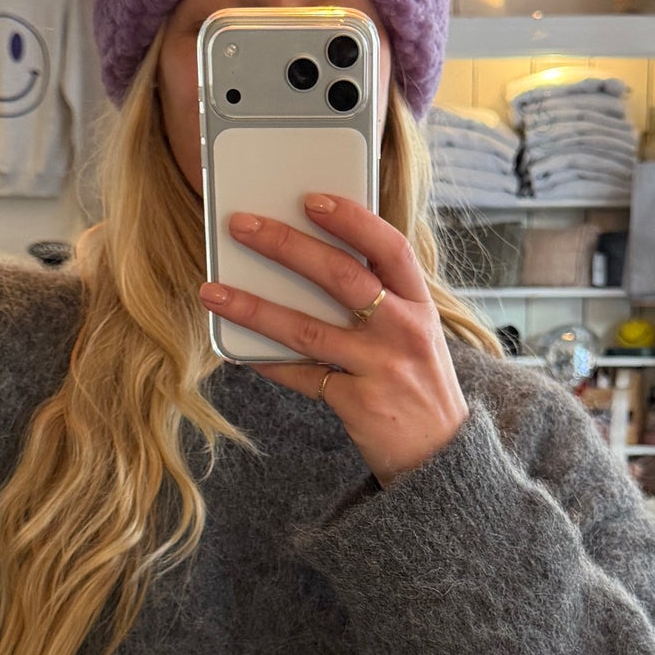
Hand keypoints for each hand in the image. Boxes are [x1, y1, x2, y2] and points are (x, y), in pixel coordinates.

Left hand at [201, 194, 468, 485]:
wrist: (440, 455)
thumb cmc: (418, 383)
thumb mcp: (415, 332)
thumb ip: (380, 299)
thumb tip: (310, 260)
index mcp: (420, 304)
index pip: (390, 247)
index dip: (352, 219)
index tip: (311, 199)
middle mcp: (404, 331)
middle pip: (342, 277)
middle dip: (286, 246)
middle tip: (242, 226)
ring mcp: (381, 369)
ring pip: (308, 328)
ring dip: (255, 307)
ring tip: (214, 291)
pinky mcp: (358, 404)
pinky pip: (301, 376)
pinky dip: (267, 362)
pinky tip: (237, 349)